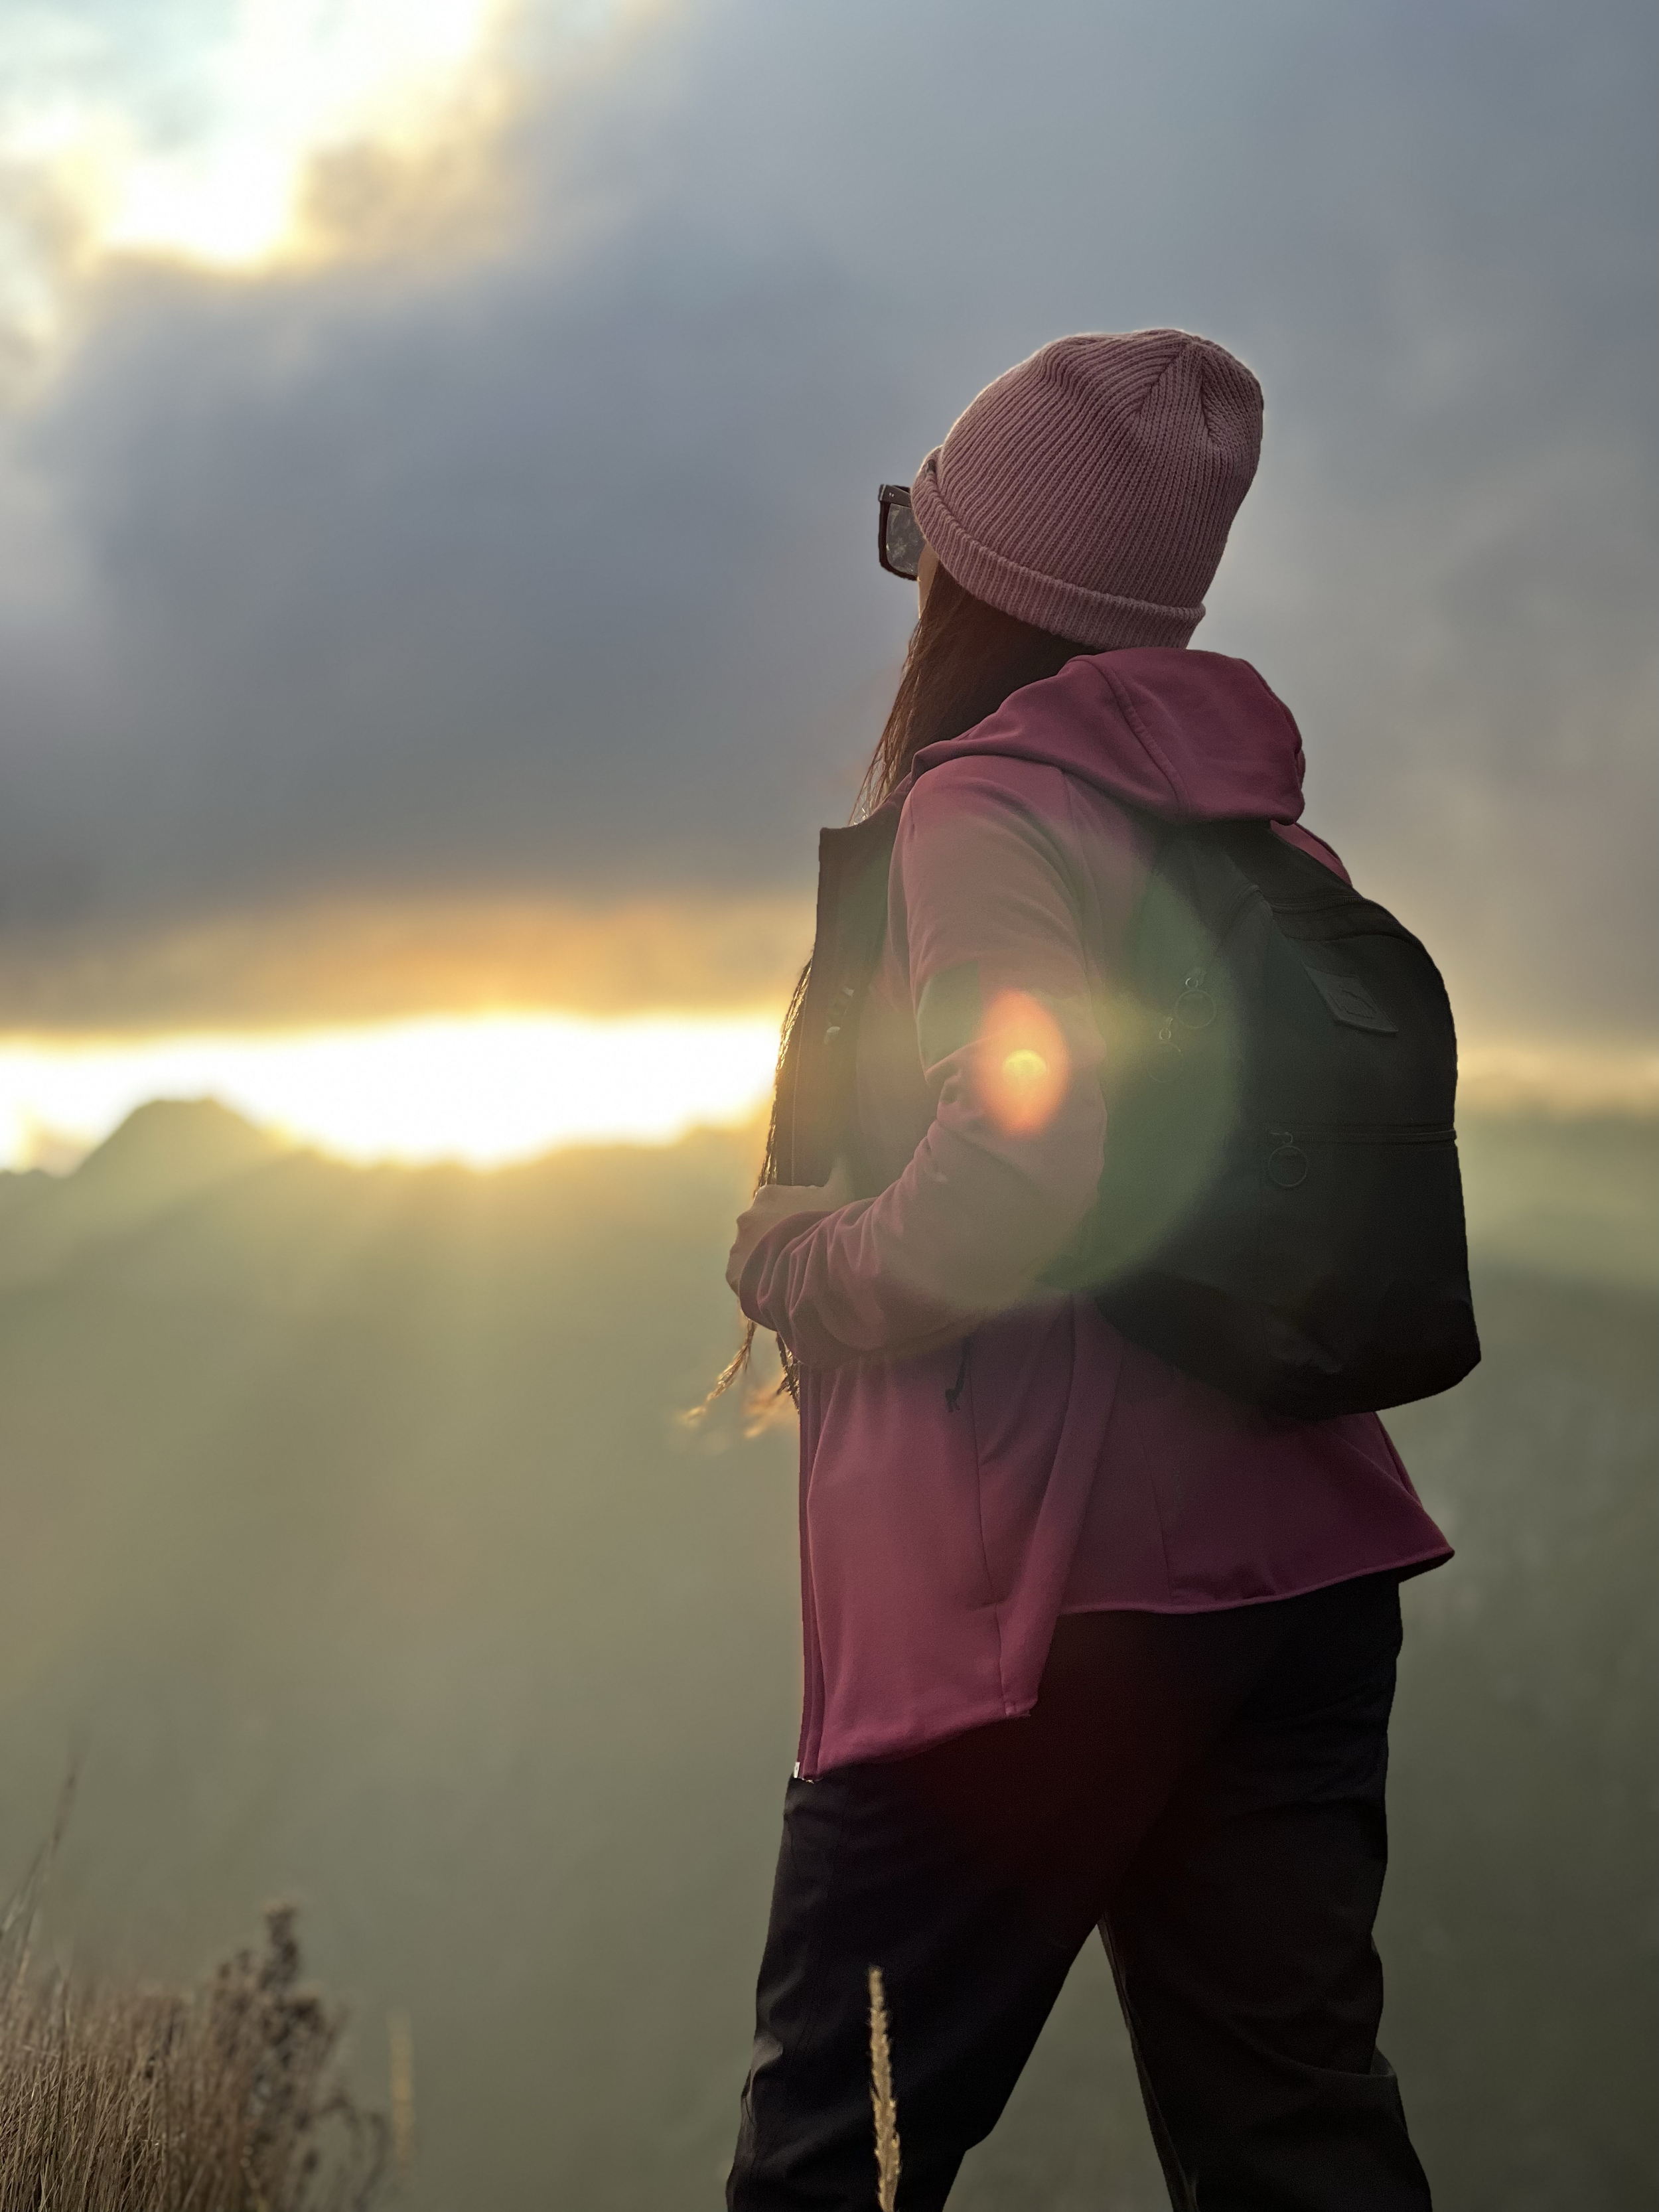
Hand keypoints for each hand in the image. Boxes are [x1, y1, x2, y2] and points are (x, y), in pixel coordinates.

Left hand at [726, 1159, 855, 1298]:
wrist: (811, 1265)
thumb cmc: (825, 1225)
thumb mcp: (840, 1194)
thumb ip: (839, 1172)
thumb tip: (842, 1154)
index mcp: (768, 1195)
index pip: (778, 1205)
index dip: (795, 1218)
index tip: (808, 1230)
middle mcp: (747, 1216)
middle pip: (763, 1228)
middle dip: (777, 1238)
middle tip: (800, 1252)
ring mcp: (737, 1245)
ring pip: (752, 1252)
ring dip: (767, 1259)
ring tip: (789, 1274)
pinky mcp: (733, 1273)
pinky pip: (744, 1277)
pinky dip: (757, 1281)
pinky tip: (777, 1288)